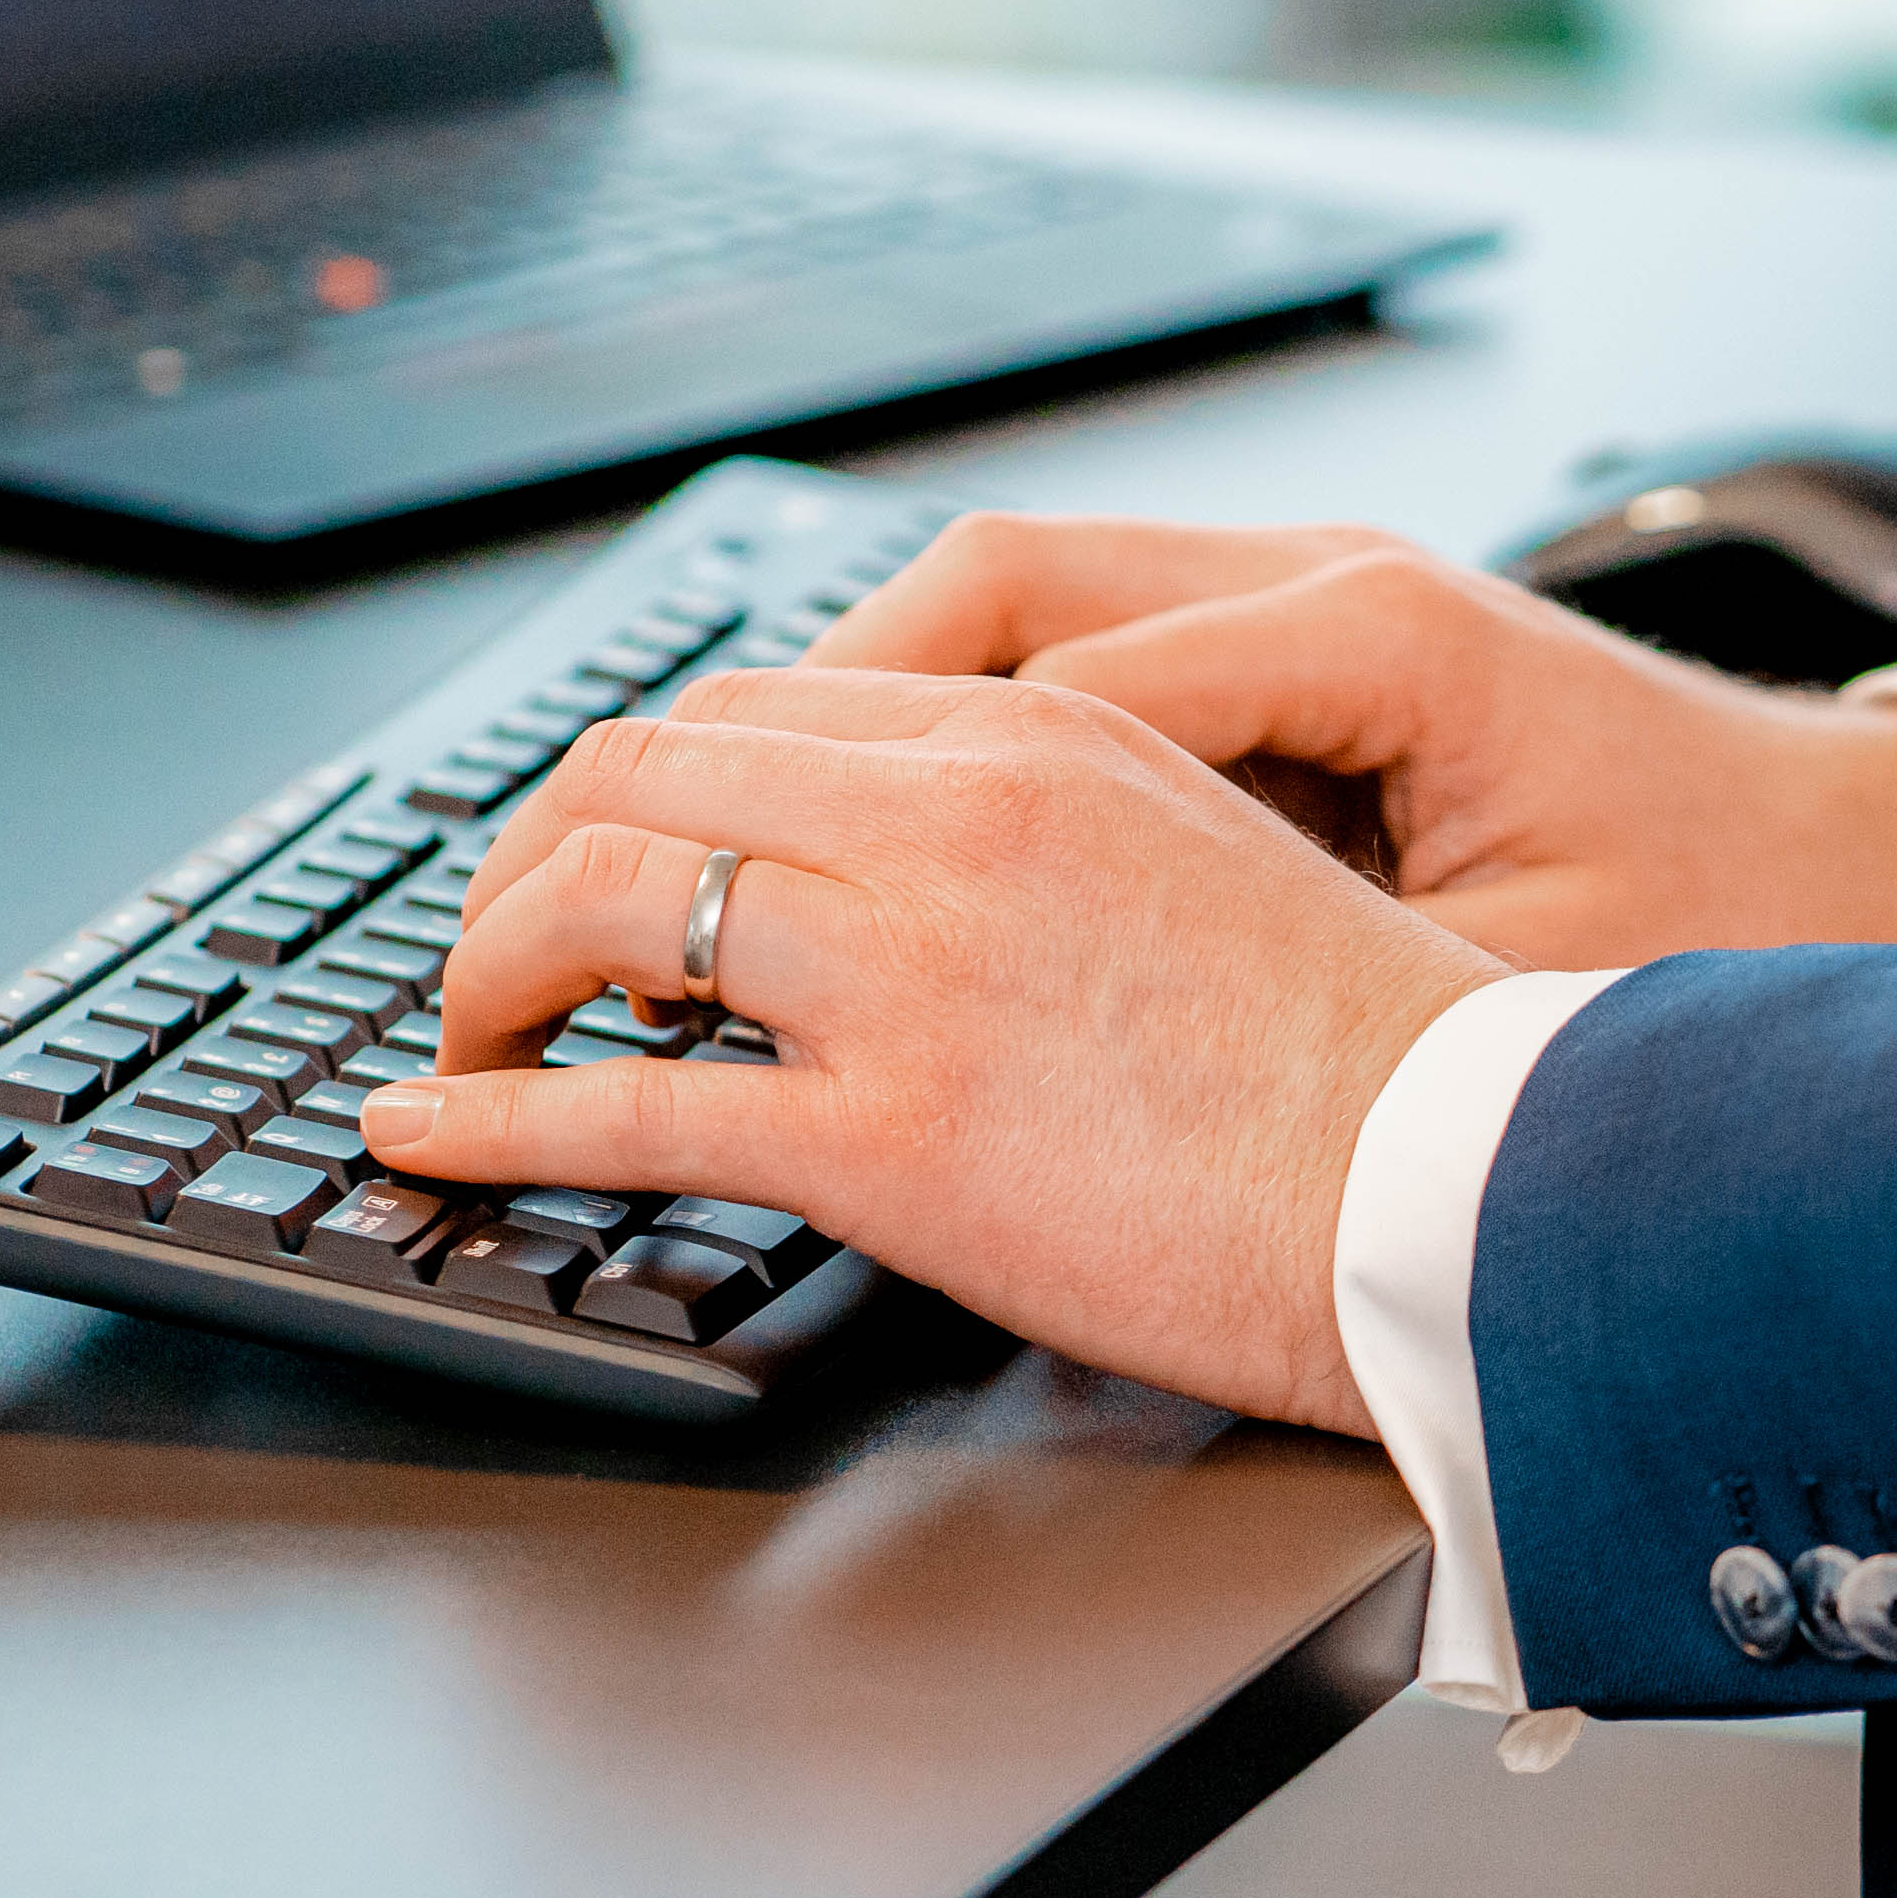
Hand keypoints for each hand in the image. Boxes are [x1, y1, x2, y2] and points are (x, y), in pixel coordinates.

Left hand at [370, 668, 1511, 1433]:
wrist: (1468, 1189)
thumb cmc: (1377, 1066)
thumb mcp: (1210, 859)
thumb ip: (1057, 833)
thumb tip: (927, 884)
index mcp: (1042, 742)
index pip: (765, 707)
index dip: (649, 785)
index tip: (612, 856)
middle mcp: (959, 823)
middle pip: (651, 774)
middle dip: (534, 855)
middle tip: (504, 942)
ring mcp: (915, 976)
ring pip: (613, 904)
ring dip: (496, 965)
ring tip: (467, 1031)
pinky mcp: (894, 1137)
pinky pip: (632, 1109)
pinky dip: (495, 1115)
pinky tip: (428, 1129)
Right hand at [807, 514, 1896, 967]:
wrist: (1862, 862)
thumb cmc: (1731, 924)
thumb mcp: (1532, 988)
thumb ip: (1344, 997)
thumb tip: (1149, 1050)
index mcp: (1372, 636)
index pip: (1070, 680)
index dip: (909, 793)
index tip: (777, 907)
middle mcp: (1319, 582)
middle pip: (994, 580)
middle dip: (819, 701)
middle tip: (675, 821)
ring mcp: (1301, 597)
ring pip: (1014, 597)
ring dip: (870, 702)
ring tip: (734, 824)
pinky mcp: (1300, 655)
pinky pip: (1078, 651)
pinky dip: (961, 723)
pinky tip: (884, 829)